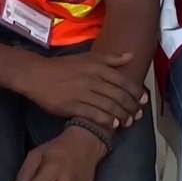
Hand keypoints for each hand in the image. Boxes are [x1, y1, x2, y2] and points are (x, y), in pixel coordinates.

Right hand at [20, 52, 146, 128]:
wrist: (38, 75)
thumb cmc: (64, 66)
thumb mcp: (88, 57)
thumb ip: (110, 58)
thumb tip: (130, 56)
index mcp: (98, 68)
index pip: (123, 82)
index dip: (136, 93)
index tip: (143, 100)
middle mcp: (93, 80)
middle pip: (119, 96)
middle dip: (131, 107)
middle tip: (138, 115)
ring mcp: (83, 93)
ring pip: (109, 106)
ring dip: (122, 115)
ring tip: (128, 122)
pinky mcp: (73, 106)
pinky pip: (94, 114)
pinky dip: (106, 120)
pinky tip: (113, 124)